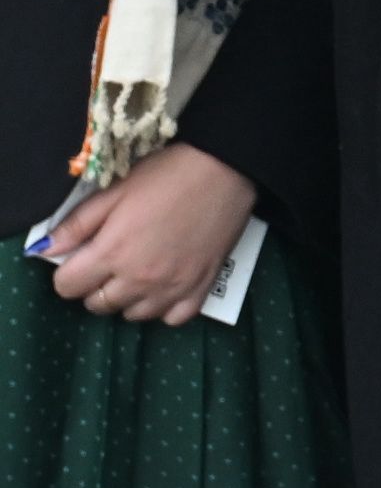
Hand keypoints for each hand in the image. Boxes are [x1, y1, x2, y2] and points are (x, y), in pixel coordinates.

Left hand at [39, 145, 256, 323]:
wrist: (228, 169)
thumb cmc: (167, 174)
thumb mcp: (114, 191)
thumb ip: (76, 224)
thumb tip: (44, 249)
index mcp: (111, 253)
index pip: (66, 287)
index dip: (68, 272)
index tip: (82, 257)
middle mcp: (138, 279)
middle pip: (97, 305)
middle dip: (96, 286)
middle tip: (111, 262)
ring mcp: (171, 288)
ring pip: (132, 315)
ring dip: (128, 298)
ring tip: (138, 272)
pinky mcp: (200, 288)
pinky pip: (172, 318)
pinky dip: (165, 307)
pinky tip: (165, 287)